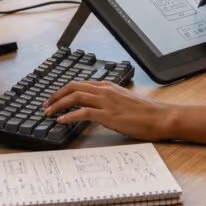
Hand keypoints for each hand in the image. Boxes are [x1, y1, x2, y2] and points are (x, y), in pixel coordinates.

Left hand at [43, 81, 176, 141]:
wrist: (160, 117)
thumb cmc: (145, 112)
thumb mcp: (123, 101)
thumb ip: (108, 101)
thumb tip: (94, 109)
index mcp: (108, 86)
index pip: (80, 83)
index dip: (63, 90)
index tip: (54, 98)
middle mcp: (105, 90)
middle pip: (73, 87)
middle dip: (56, 95)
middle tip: (45, 105)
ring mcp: (106, 102)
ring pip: (75, 97)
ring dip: (58, 104)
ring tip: (48, 113)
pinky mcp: (108, 115)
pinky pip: (83, 112)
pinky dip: (70, 115)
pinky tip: (61, 121)